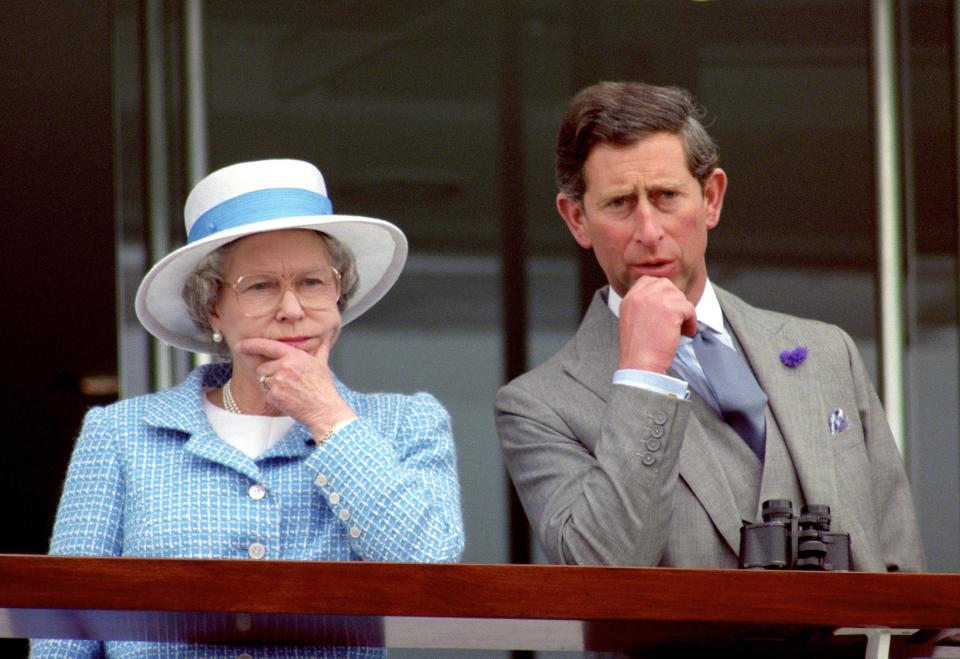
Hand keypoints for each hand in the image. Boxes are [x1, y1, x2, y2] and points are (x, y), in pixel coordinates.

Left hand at [235, 336, 355, 435]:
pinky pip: (266, 393)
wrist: (324, 409)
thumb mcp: (322, 364)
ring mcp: (278, 381)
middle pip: (262, 367)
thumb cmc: (323, 388)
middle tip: (285, 382)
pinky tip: (287, 398)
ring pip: (263, 380)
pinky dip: (274, 397)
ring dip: (271, 385)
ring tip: (288, 390)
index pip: (267, 346)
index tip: (240, 345)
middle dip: (269, 374)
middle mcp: (284, 366)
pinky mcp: (274, 395)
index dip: (251, 344)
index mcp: (294, 356)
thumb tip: (326, 338)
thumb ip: (320, 348)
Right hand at [618, 276, 696, 372]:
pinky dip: (691, 321)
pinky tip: (685, 333)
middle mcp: (640, 296)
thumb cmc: (638, 350)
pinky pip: (689, 308)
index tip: (666, 308)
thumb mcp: (633, 320)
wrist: (639, 365)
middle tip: (676, 319)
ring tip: (680, 329)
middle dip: (675, 301)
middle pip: (667, 286)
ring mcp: (654, 300)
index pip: (649, 281)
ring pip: (679, 297)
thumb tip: (666, 299)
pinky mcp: (669, 309)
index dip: (662, 292)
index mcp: (630, 298)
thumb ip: (644, 305)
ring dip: (684, 312)